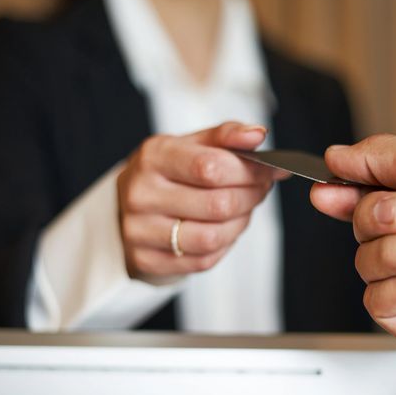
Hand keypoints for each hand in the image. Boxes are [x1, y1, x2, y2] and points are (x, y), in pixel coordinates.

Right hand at [117, 122, 282, 279]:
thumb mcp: (192, 145)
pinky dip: (224, 244)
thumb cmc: (169, 172)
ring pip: (212, 237)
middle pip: (217, 205)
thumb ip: (226, 136)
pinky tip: (224, 229)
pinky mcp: (146, 260)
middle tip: (262, 189)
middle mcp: (141, 194)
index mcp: (153, 157)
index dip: (249, 171)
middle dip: (251, 197)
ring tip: (244, 210)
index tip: (269, 170)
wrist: (126, 204)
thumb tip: (257, 135)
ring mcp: (139, 231)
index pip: (210, 167)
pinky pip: (203, 260)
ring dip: (240, 223)